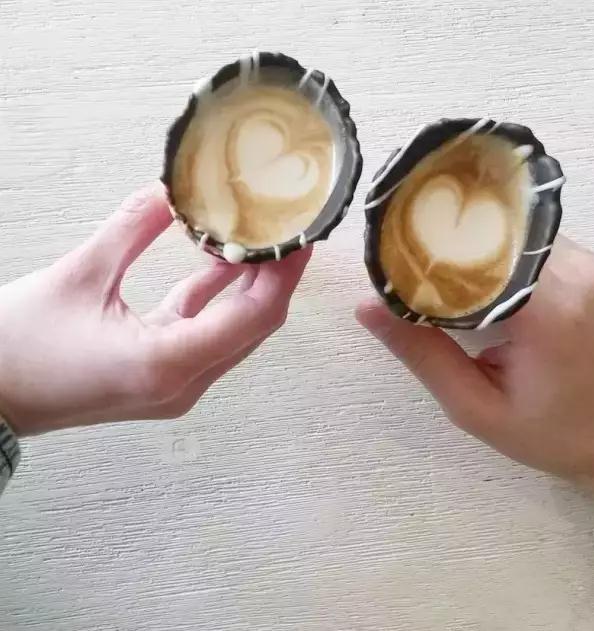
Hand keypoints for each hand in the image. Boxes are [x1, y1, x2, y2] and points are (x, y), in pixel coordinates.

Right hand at [0, 183, 310, 435]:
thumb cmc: (19, 350)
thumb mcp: (78, 277)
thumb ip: (130, 230)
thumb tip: (167, 192)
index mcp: (167, 363)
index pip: (254, 317)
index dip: (284, 276)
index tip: (301, 239)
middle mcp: (181, 383)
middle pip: (252, 326)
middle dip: (275, 278)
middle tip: (290, 232)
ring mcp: (174, 384)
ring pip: (232, 331)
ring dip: (249, 288)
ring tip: (265, 241)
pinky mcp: (161, 375)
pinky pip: (204, 334)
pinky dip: (216, 299)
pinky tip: (224, 263)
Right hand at [357, 236, 593, 521]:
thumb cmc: (549, 434)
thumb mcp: (473, 407)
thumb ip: (421, 354)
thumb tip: (367, 306)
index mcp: (549, 313)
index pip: (473, 258)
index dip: (427, 253)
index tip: (387, 262)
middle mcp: (576, 275)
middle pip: (492, 237)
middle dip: (445, 245)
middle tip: (402, 263)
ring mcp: (589, 265)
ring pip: (510, 234)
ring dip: (470, 249)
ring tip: (433, 270)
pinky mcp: (590, 266)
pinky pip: (528, 245)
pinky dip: (495, 255)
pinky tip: (471, 277)